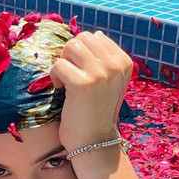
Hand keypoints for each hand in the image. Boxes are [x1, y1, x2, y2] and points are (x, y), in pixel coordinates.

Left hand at [49, 30, 132, 152]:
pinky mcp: (82, 83)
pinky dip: (54, 76)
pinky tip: (60, 90)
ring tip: (65, 82)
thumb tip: (95, 36)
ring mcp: (100, 73)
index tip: (81, 74)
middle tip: (69, 77)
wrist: (94, 142)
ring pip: (70, 47)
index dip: (81, 54)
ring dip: (62, 63)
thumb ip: (104, 60)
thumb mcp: (108, 82)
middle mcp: (115, 64)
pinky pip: (58, 65)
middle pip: (82, 39)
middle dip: (70, 56)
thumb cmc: (96, 112)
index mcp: (124, 61)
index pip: (95, 37)